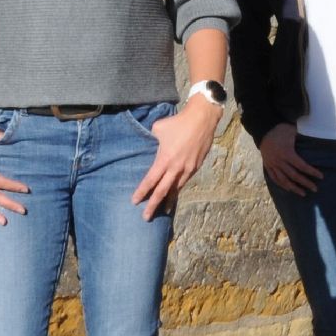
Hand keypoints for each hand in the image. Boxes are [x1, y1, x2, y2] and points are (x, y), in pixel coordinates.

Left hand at [132, 100, 220, 218]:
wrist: (202, 118)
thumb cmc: (178, 122)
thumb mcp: (158, 129)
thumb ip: (152, 141)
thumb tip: (151, 144)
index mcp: (164, 159)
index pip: (150, 180)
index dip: (141, 192)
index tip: (134, 202)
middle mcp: (176, 168)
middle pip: (163, 191)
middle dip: (153, 205)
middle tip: (146, 217)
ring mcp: (188, 168)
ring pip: (176, 189)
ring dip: (169, 200)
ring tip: (163, 210)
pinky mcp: (196, 166)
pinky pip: (185, 181)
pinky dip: (179, 189)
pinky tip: (176, 192)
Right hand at [258, 123, 322, 196]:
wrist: (263, 129)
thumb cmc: (281, 129)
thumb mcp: (293, 132)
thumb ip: (302, 138)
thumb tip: (314, 140)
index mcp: (287, 153)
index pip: (302, 166)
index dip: (312, 172)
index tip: (321, 177)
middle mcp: (279, 161)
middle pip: (294, 175)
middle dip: (305, 183)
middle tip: (315, 189)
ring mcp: (272, 164)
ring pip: (283, 180)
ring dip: (294, 188)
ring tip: (303, 193)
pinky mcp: (267, 165)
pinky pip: (274, 178)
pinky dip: (282, 184)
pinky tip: (288, 189)